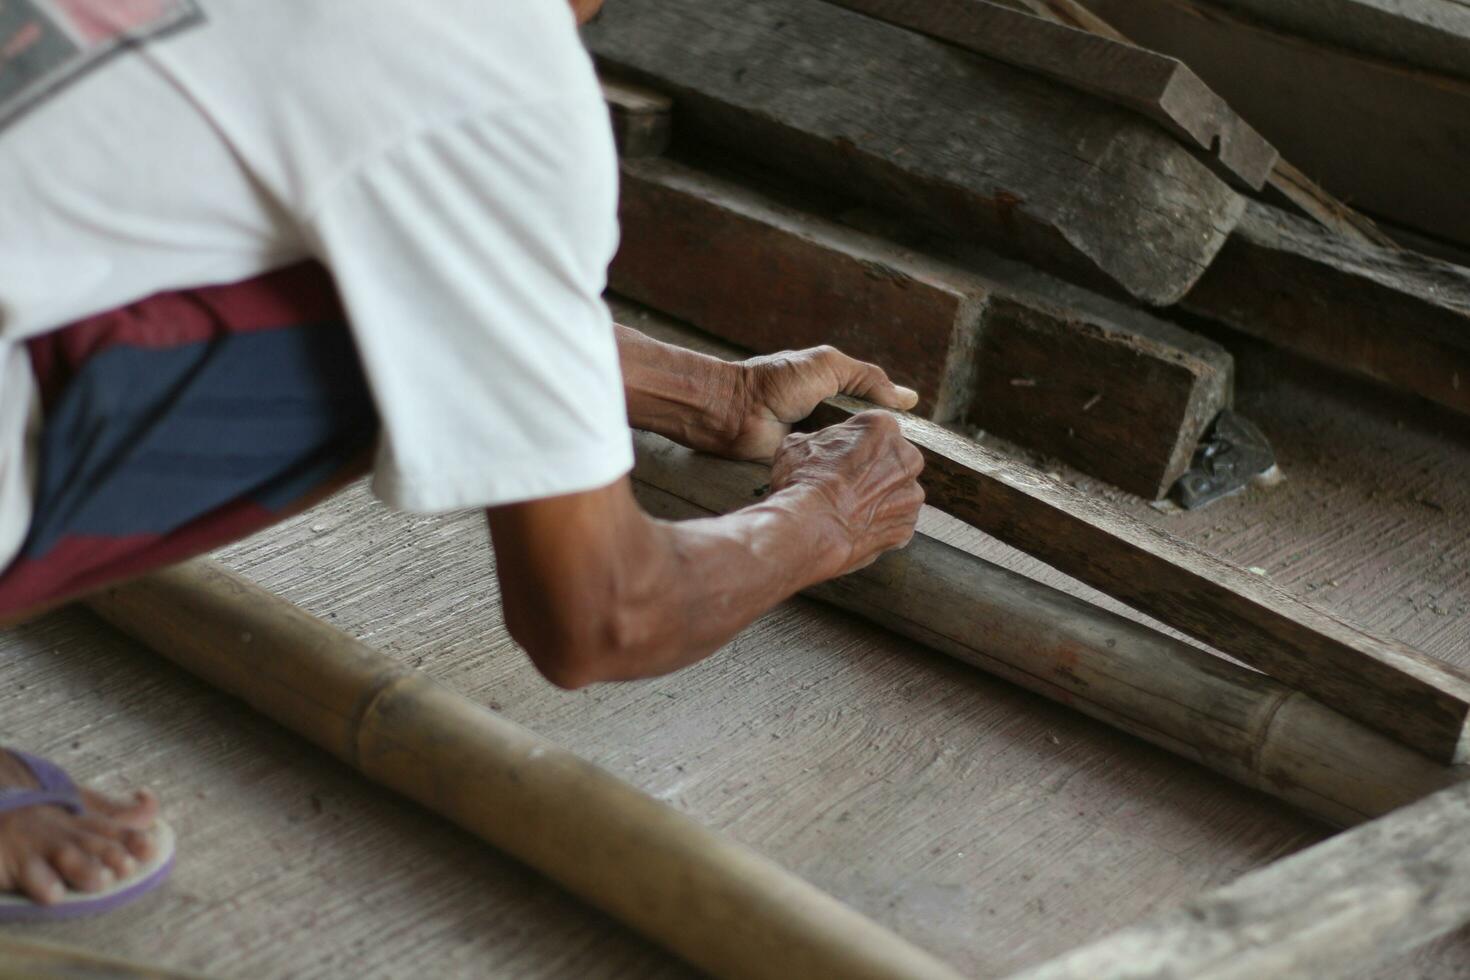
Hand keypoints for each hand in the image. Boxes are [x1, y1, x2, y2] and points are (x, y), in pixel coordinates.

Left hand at [723, 346, 918, 461]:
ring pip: (854, 457)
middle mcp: (831, 418)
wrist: (735, 412)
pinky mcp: (807, 466)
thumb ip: (866, 377)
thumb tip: (908, 398)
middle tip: (909, 462)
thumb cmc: (777, 382)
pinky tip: (863, 483)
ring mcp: (820, 444)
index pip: (877, 410)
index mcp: (837, 392)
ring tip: (889, 474)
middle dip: (884, 447)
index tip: (919, 438)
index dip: (895, 422)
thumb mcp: (827, 366)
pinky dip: (844, 474)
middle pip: (869, 436)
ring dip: (866, 462)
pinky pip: (831, 471)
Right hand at [769, 410, 924, 576]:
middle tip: (844, 485)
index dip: (852, 446)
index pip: (871, 430)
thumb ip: (818, 441)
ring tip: (848, 510)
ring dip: (878, 500)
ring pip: (897, 494)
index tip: (837, 459)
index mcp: (882, 427)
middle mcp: (907, 457)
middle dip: (873, 472)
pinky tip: (855, 528)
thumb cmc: (803, 481)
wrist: (810, 528)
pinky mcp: (907, 527)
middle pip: (892, 460)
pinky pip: (894, 523)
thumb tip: (814, 447)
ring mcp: (911, 495)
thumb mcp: (796, 445)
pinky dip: (879, 526)